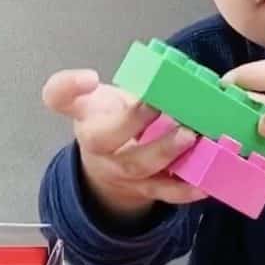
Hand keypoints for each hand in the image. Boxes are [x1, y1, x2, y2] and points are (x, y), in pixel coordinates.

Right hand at [41, 69, 204, 220]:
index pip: (59, 97)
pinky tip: (205, 182)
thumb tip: (174, 72)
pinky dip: (185, 189)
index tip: (90, 76)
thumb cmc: (114, 119)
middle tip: (162, 105)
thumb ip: (132, 80)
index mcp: (85, 114)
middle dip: (133, 121)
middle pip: (103, 139)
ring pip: (136, 168)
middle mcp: (96, 145)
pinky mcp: (143, 189)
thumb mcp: (110, 96)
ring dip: (164, 153)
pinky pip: (163, 192)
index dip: (69, 87)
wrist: (112, 164)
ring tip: (190, 137)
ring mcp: (118, 171)